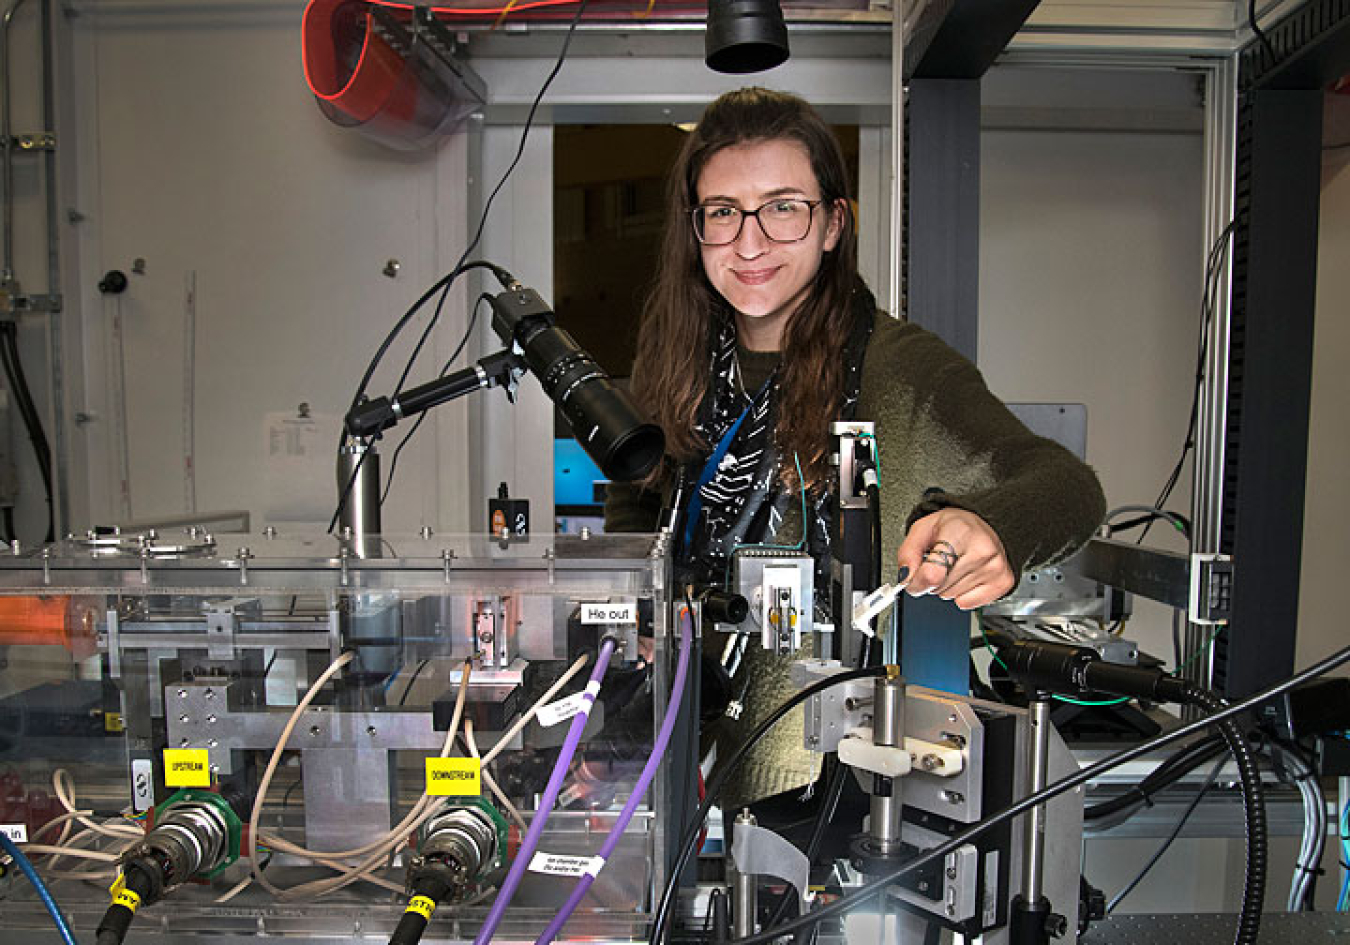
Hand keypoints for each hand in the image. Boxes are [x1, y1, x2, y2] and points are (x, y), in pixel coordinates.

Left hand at [896, 508, 1015, 610]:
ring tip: (954, 566)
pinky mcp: (1003, 582)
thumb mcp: (923, 529)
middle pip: (939, 588)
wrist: (986, 526)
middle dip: (931, 581)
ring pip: (951, 597)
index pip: (932, 573)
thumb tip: (905, 578)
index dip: (915, 581)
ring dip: (946, 587)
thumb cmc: (956, 527)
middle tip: (939, 563)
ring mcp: (994, 568)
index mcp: (960, 532)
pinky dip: (961, 595)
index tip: (913, 579)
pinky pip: (967, 604)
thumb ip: (908, 553)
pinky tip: (966, 576)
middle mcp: (981, 550)